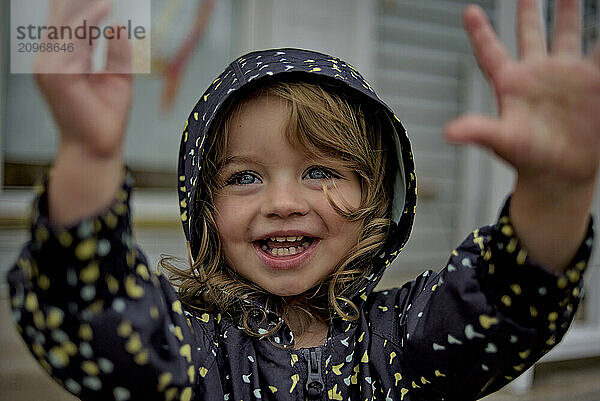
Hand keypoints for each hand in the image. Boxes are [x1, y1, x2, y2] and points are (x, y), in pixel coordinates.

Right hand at [35, 0, 132, 159]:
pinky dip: (89, 21)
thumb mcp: (117, 76)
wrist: (99, 146)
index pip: (64, 22)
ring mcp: (51, 67)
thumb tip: (118, 25)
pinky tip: (105, 8)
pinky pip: (74, 41)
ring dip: (87, 6)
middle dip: (77, 1)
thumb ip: (116, 51)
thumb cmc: (107, 115)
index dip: (77, 3)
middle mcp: (50, 60)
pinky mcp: (59, 75)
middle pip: (60, 17)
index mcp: (60, 59)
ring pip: (66, 24)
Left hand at [445, 0, 599, 192]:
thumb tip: (449, 132)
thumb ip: (478, 131)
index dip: (481, 32)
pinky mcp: (592, 82)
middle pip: (530, 34)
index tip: (469, 11)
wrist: (560, 172)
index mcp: (510, 84)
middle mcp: (536, 75)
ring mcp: (565, 76)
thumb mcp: (501, 141)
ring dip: (569, 13)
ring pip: (567, 35)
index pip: (491, 52)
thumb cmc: (527, 158)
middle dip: (529, 11)